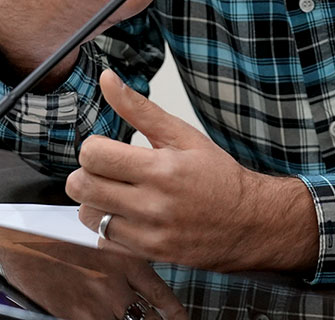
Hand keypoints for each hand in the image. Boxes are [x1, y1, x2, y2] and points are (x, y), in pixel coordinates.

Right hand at [0, 223, 186, 319]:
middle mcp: (115, 285)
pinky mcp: (76, 316)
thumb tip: (135, 266)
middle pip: (149, 318)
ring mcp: (96, 305)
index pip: (160, 294)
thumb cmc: (54, 235)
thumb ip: (118, 252)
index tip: (182, 319)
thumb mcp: (96, 237)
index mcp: (124, 261)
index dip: (175, 312)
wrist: (19, 242)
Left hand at [69, 71, 318, 273]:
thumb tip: (107, 79)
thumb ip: (139, 108)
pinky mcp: (150, 254)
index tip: (106, 148)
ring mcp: (150, 233)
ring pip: (89, 216)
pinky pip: (104, 241)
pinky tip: (126, 216)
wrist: (250, 220)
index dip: (93, 147)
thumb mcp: (182, 135)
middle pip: (83, 187)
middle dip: (86, 173)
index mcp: (160, 168)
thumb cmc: (218, 175)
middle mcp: (153, 204)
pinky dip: (108, 227)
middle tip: (104, 170)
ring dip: (94, 202)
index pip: (94, 156)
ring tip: (115, 193)